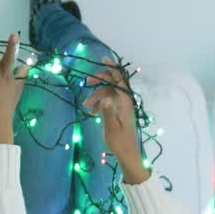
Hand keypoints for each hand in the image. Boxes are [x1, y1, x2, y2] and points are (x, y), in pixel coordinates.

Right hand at [82, 58, 148, 183]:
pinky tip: (92, 112)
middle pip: (113, 84)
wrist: (128, 154)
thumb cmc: (120, 142)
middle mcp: (126, 102)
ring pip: (109, 93)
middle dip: (100, 81)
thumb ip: (107, 112)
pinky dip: (100, 103)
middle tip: (86, 83)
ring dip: (97, 96)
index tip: (104, 59)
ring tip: (86, 106)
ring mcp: (123, 107)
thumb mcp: (111, 127)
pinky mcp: (120, 112)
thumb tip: (104, 99)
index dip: (113, 69)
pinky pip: (109, 101)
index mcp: (125, 103)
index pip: (120, 80)